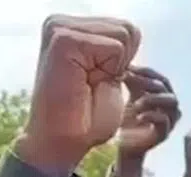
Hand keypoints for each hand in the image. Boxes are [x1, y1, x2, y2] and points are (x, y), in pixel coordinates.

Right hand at [17, 16, 141, 176]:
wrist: (63, 139)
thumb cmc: (85, 115)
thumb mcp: (108, 75)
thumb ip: (117, 49)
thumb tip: (132, 31)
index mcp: (69, 28)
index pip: (126, 29)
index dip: (123, 62)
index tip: (96, 81)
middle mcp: (60, 22)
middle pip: (127, 29)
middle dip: (121, 64)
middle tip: (93, 84)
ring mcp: (59, 28)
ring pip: (123, 36)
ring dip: (116, 68)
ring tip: (89, 83)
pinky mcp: (63, 39)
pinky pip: (115, 47)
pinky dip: (111, 70)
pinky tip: (87, 82)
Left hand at [117, 67, 179, 156]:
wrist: (125, 144)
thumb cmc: (128, 119)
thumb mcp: (129, 96)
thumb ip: (131, 81)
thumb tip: (124, 62)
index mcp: (162, 97)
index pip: (162, 80)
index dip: (148, 73)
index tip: (130, 69)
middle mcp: (169, 108)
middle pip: (168, 90)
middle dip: (150, 83)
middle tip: (130, 81)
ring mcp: (169, 121)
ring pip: (171, 103)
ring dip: (153, 99)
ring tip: (136, 103)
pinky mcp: (164, 134)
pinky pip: (164, 121)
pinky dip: (151, 115)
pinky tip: (138, 116)